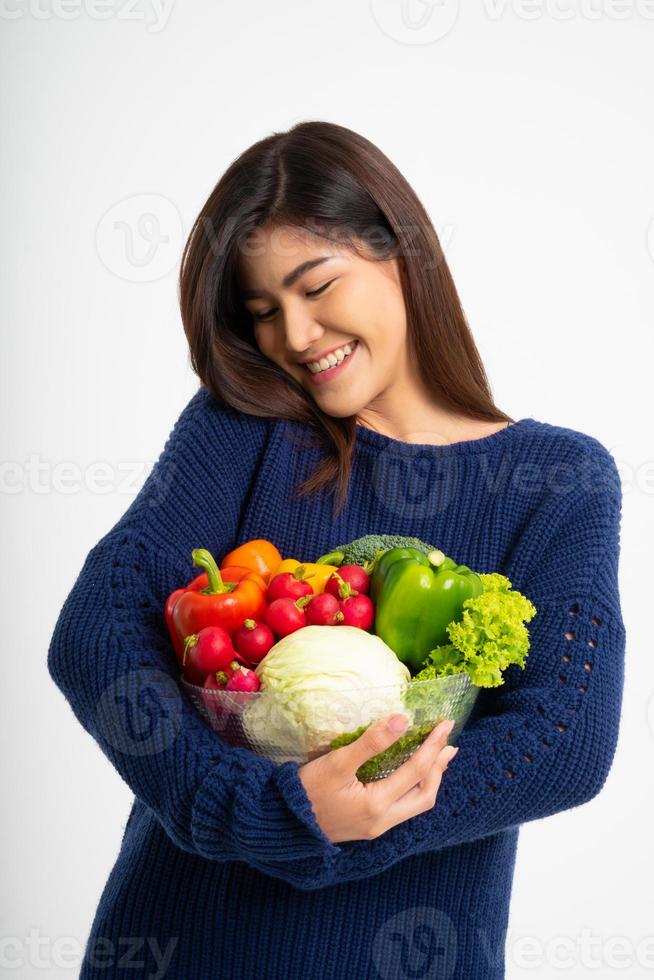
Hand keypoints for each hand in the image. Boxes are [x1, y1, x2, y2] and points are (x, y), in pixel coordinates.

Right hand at [298, 714, 458, 843]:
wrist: (283, 824)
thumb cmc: (306, 790)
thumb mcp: (337, 762)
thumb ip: (371, 742)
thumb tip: (403, 719)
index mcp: (377, 804)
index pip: (417, 770)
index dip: (433, 745)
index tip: (445, 724)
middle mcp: (383, 820)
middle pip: (426, 795)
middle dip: (439, 767)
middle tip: (448, 742)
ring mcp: (377, 827)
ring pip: (416, 805)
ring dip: (430, 779)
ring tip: (438, 757)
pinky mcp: (369, 827)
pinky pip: (403, 808)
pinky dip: (415, 788)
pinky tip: (412, 776)